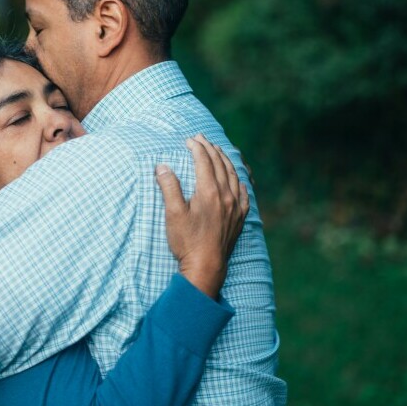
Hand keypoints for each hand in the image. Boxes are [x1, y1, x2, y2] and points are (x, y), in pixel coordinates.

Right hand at [155, 134, 249, 298]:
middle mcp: (226, 196)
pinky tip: (238, 180)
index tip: (189, 140)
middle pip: (220, 165)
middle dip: (210, 149)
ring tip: (218, 151)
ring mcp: (236, 207)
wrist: (206, 266)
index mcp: (209, 192)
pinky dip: (240, 182)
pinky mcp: (239, 218)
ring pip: (233, 176)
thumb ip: (169, 187)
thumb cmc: (187, 241)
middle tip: (201, 139)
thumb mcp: (173, 214)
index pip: (204, 162)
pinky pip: (245, 194)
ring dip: (225, 160)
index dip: (197, 148)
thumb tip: (162, 167)